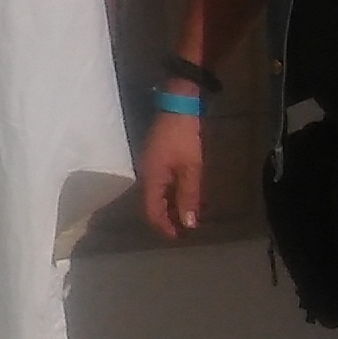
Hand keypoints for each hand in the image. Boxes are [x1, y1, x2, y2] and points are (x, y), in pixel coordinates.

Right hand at [137, 104, 205, 236]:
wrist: (179, 100)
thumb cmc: (185, 135)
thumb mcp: (191, 167)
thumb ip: (189, 196)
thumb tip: (188, 224)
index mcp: (151, 178)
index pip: (152, 212)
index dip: (165, 227)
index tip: (180, 237)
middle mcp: (146, 173)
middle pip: (152, 204)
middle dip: (167, 218)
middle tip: (185, 228)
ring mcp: (150, 163)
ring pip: (157, 193)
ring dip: (170, 205)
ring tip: (186, 214)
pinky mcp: (157, 155)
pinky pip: (161, 181)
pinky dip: (171, 192)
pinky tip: (184, 193)